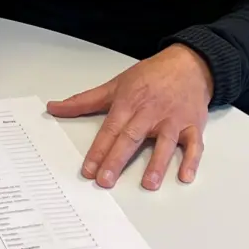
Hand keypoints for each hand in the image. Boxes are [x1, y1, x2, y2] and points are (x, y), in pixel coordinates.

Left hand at [46, 44, 212, 190]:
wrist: (188, 64)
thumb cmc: (151, 76)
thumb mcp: (116, 84)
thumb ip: (85, 101)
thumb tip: (54, 107)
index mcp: (130, 103)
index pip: (110, 129)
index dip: (98, 150)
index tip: (88, 170)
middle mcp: (151, 112)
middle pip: (132, 137)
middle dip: (117, 159)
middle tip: (106, 180)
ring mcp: (174, 119)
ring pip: (165, 143)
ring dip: (157, 163)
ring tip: (148, 184)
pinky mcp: (193, 125)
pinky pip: (194, 145)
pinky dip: (192, 160)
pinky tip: (185, 176)